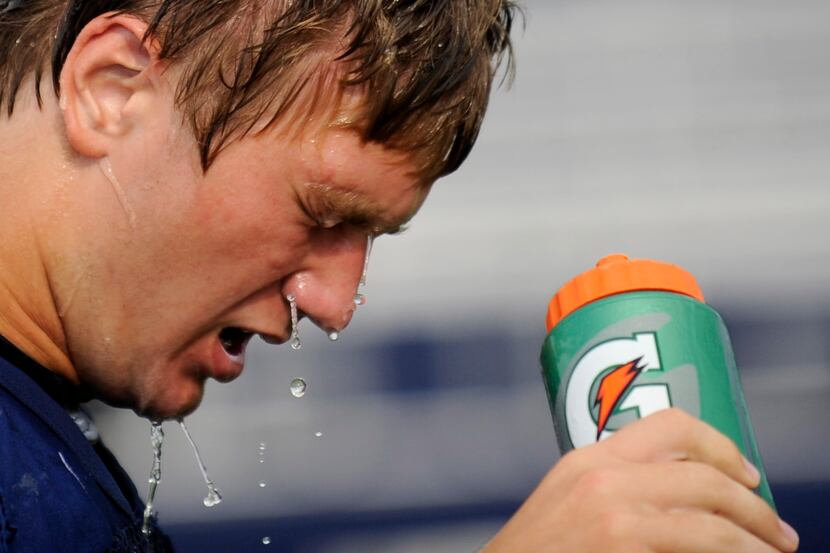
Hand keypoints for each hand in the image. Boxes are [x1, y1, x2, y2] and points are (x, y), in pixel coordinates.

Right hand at [483, 408, 798, 551]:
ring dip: (755, 541)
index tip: (748, 474)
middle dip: (754, 505)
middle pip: (704, 475)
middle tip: (777, 531)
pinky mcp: (622, 549)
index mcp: (589, 459)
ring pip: (713, 520)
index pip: (672, 424)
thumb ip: (612, 489)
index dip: (722, 445)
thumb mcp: (567, 505)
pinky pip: (700, 550)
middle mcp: (603, 478)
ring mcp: (614, 516)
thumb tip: (675, 498)